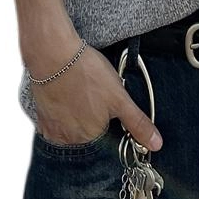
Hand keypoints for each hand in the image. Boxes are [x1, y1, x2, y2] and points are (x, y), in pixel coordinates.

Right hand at [31, 43, 163, 150]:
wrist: (53, 54)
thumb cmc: (86, 73)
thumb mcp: (119, 97)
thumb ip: (137, 123)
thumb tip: (156, 145)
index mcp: (93, 137)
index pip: (108, 139)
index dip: (110, 120)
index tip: (106, 105)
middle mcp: (72, 139)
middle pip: (90, 134)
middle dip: (94, 118)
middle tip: (93, 94)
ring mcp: (54, 130)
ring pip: (73, 128)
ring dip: (78, 116)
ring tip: (81, 93)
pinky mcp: (42, 119)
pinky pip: (55, 123)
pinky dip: (62, 113)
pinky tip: (66, 96)